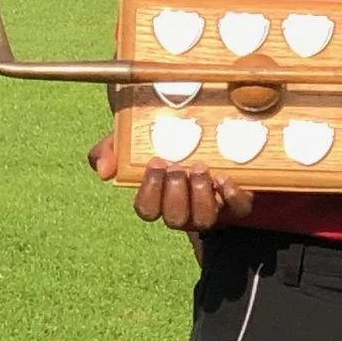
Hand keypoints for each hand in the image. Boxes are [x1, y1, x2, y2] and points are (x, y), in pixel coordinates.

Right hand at [89, 135, 255, 230]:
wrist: (196, 121)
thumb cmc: (159, 136)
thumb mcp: (131, 138)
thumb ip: (110, 150)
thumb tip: (103, 170)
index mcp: (157, 197)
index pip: (147, 210)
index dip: (150, 192)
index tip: (156, 163)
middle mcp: (183, 208)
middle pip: (175, 219)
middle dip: (176, 194)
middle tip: (178, 166)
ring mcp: (210, 206)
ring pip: (204, 219)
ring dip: (201, 196)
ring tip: (201, 168)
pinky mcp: (236, 199)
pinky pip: (238, 209)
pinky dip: (232, 196)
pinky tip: (224, 178)